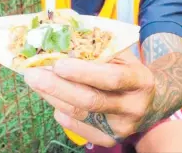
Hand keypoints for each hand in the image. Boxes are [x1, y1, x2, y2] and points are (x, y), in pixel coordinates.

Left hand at [24, 50, 155, 147]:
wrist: (150, 101)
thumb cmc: (129, 70)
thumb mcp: (121, 55)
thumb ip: (98, 50)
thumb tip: (63, 42)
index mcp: (139, 80)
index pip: (111, 78)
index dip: (84, 72)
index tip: (58, 64)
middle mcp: (132, 107)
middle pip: (91, 101)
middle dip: (57, 87)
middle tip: (32, 74)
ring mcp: (121, 127)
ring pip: (80, 114)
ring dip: (53, 97)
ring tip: (35, 82)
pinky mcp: (110, 139)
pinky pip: (80, 129)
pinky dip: (61, 113)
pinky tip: (50, 98)